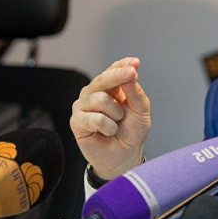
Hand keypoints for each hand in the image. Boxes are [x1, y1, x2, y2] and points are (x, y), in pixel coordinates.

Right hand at [70, 57, 150, 178]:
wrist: (124, 156)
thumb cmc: (131, 131)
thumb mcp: (140, 110)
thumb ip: (135, 92)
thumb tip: (131, 73)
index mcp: (110, 87)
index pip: (114, 69)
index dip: (123, 64)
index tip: (135, 62)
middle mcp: (94, 92)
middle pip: (103, 78)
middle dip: (118, 75)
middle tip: (131, 73)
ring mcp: (83, 106)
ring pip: (100, 98)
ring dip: (116, 113)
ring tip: (117, 123)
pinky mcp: (76, 122)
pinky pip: (94, 118)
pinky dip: (108, 126)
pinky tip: (108, 131)